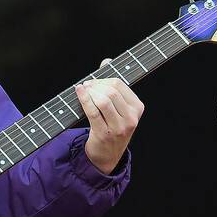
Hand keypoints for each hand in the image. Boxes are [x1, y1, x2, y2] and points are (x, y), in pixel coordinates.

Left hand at [74, 58, 143, 173]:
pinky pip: (93, 111)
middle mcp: (131, 118)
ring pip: (103, 100)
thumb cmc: (112, 126)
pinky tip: (79, 92)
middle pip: (111, 91)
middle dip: (96, 85)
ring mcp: (119, 127)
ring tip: (83, 90)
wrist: (107, 155)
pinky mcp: (104, 133)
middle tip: (86, 85)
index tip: (94, 81)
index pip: (120, 84)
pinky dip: (84, 99)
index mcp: (137, 108)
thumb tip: (106, 61)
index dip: (103, 79)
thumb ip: (114, 85)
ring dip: (90, 92)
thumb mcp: (118, 108)